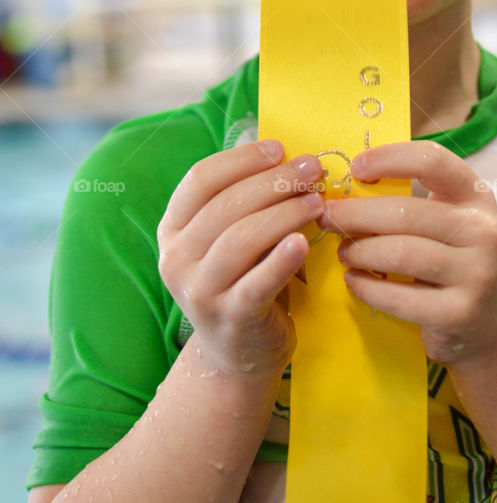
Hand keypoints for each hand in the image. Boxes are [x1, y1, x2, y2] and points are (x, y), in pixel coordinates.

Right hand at [157, 141, 324, 376]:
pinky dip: (280, 260)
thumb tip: (281, 151)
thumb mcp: (230, 237)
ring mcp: (200, 291)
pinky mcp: (232, 318)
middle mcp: (176, 259)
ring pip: (242, 238)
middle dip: (274, 181)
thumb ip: (244, 199)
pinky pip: (257, 282)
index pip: (201, 179)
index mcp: (173, 229)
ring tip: (317, 201)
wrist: (238, 354)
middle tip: (312, 169)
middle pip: (226, 205)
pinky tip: (303, 242)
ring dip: (285, 212)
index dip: (242, 159)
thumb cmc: (242, 279)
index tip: (280, 148)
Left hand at [316, 141, 496, 366]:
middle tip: (327, 218)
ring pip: (400, 253)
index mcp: (476, 196)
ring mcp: (476, 273)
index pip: (433, 160)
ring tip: (343, 252)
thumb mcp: (448, 222)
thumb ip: (413, 202)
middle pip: (405, 212)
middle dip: (355, 214)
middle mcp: (482, 230)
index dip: (390, 158)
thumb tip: (348, 187)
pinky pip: (400, 297)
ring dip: (360, 251)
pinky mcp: (459, 312)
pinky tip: (354, 281)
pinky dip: (368, 288)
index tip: (356, 167)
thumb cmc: (454, 261)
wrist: (489, 325)